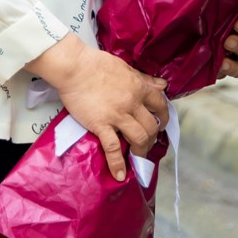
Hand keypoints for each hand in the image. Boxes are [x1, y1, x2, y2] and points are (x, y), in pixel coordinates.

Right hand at [43, 38, 169, 181]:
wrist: (74, 67)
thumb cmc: (96, 64)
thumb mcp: (125, 67)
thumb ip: (144, 78)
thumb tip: (162, 85)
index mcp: (138, 87)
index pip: (160, 105)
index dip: (162, 117)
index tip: (160, 124)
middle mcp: (132, 102)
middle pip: (151, 126)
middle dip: (152, 137)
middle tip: (147, 142)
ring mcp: (117, 115)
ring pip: (139, 137)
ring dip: (141, 150)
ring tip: (137, 155)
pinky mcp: (101, 124)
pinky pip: (113, 147)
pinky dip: (117, 163)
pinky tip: (119, 174)